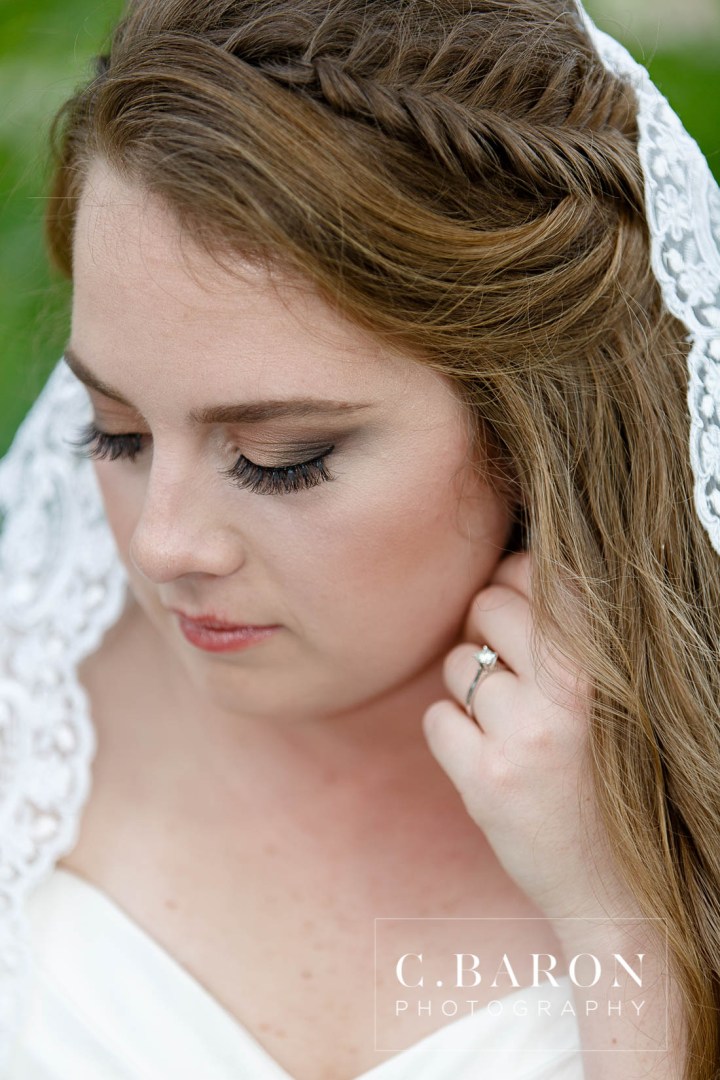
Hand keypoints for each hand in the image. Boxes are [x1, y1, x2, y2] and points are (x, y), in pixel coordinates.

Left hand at [422, 550, 639, 931]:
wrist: (621, 887)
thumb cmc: (611, 773)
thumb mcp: (609, 692)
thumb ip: (568, 635)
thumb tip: (505, 572)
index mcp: (604, 659)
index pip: (534, 572)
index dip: (514, 586)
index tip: (519, 616)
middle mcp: (567, 690)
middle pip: (485, 606)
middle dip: (483, 631)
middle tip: (507, 672)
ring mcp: (524, 736)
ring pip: (457, 665)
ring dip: (469, 690)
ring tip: (508, 726)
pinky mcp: (487, 781)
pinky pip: (437, 719)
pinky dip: (451, 734)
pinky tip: (487, 758)